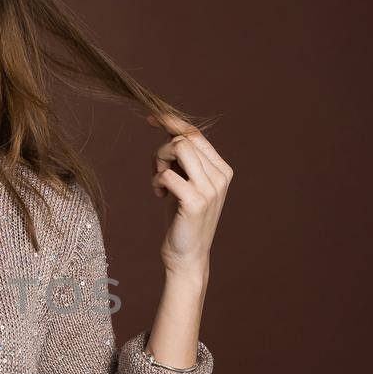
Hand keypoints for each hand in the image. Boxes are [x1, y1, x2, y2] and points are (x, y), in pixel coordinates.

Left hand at [146, 117, 232, 277]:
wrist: (187, 255)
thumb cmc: (181, 217)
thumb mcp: (184, 182)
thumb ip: (181, 159)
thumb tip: (166, 127)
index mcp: (221, 169)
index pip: (195, 134)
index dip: (171, 123)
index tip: (151, 118)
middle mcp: (221, 176)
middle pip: (184, 138)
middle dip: (161, 150)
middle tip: (157, 172)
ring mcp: (211, 189)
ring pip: (178, 148)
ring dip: (158, 162)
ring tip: (158, 182)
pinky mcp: (196, 202)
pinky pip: (167, 174)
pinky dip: (156, 181)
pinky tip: (158, 195)